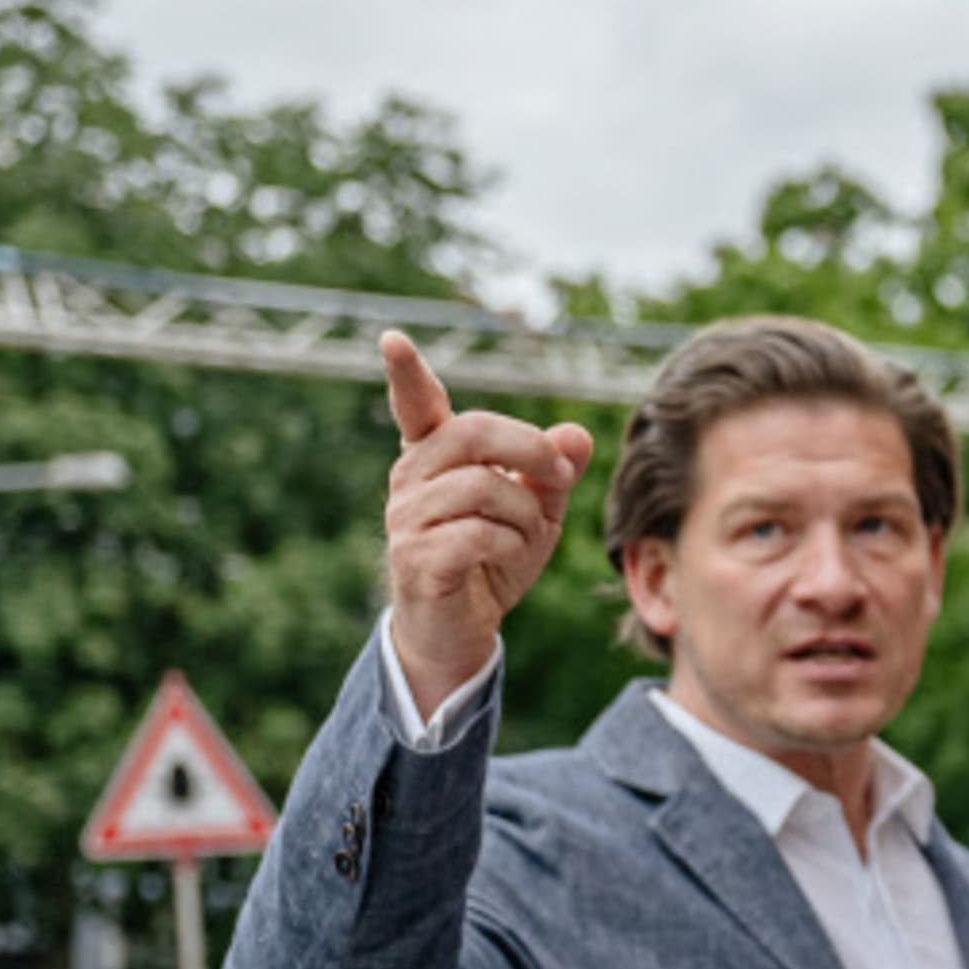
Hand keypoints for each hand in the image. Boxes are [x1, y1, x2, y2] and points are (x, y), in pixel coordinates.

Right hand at [380, 331, 593, 713]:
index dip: (407, 374)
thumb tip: (577, 434)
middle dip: (531, 449)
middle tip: (559, 477)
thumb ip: (552, 471)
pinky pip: (481, 534)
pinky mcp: (416, 558)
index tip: (392, 339)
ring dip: (526, 516)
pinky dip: (512, 548)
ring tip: (524, 539)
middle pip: (473, 432)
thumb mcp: (535, 511)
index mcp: (434, 457)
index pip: (416, 406)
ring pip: (487, 489)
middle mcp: (411, 479)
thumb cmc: (492, 560)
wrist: (459, 629)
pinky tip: (505, 562)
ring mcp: (407, 519)